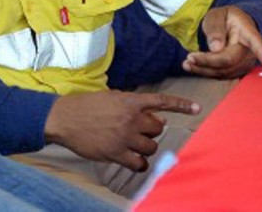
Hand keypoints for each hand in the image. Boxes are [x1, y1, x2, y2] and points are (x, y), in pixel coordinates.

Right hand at [44, 90, 199, 170]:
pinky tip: (133, 160)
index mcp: (129, 101)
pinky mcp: (116, 153)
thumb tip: (153, 115)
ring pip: (151, 147)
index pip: (161, 102)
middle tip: (138, 131)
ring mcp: (124, 137)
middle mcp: (130, 119)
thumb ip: (131, 104)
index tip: (197, 108)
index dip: (181, 105)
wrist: (64, 118)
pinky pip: (139, 163)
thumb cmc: (85, 106)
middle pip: (158, 128)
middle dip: (151, 130)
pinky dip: (140, 163)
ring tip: (133, 144)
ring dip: (145, 146)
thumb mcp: (110, 97)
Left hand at [183, 6, 261, 78]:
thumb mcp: (217, 15)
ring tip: (186, 63)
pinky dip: (204, 72)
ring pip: (224, 71)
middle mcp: (250, 51)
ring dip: (204, 70)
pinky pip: (220, 75)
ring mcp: (244, 63)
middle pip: (230, 61)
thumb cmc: (225, 18)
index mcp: (249, 32)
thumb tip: (216, 48)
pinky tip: (191, 66)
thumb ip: (216, 29)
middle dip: (208, 61)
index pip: (256, 43)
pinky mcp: (236, 71)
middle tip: (189, 57)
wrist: (229, 25)